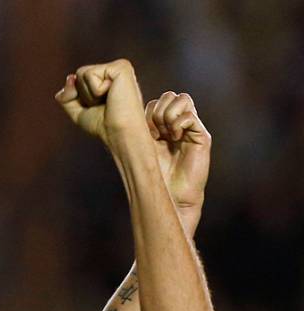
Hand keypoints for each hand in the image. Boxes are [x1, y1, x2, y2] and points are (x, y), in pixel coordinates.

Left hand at [55, 59, 146, 146]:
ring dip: (89, 94)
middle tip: (103, 105)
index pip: (77, 79)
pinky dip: (96, 90)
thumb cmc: (103, 126)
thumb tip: (70, 77)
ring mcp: (118, 67)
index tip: (98, 107)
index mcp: (106, 79)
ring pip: (81, 73)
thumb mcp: (77, 111)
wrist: (119, 133)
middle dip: (84, 95)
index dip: (79, 97)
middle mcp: (113, 71)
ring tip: (108, 100)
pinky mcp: (121, 66)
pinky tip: (112, 94)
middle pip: (78, 74)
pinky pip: (90, 74)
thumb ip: (66, 95)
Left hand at [145, 92, 211, 236]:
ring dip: (168, 115)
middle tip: (154, 133)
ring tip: (165, 135)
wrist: (170, 197)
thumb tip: (125, 110)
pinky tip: (174, 138)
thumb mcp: (142, 148)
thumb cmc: (153, 176)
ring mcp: (191, 129)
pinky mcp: (202, 137)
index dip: (147, 113)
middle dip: (157, 111)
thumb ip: (139, 129)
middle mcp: (178, 124)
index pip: (157, 101)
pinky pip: (190, 115)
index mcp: (163, 126)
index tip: (143, 133)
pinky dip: (178, 124)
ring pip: (182, 99)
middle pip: (169, 96)